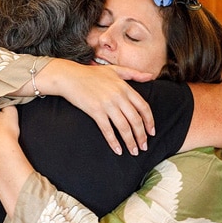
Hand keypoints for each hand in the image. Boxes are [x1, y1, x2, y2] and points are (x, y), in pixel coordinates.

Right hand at [41, 59, 157, 154]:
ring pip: (124, 127)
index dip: (150, 121)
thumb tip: (150, 76)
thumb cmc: (91, 73)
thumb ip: (134, 74)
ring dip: (130, 142)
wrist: (69, 76)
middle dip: (142, 136)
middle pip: (136, 120)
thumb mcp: (115, 70)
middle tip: (144, 147)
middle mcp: (119, 96)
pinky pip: (107, 130)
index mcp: (125, 88)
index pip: (144, 107)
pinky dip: (114, 142)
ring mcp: (107, 104)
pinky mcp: (95, 111)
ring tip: (134, 152)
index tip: (152, 132)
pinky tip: (118, 150)